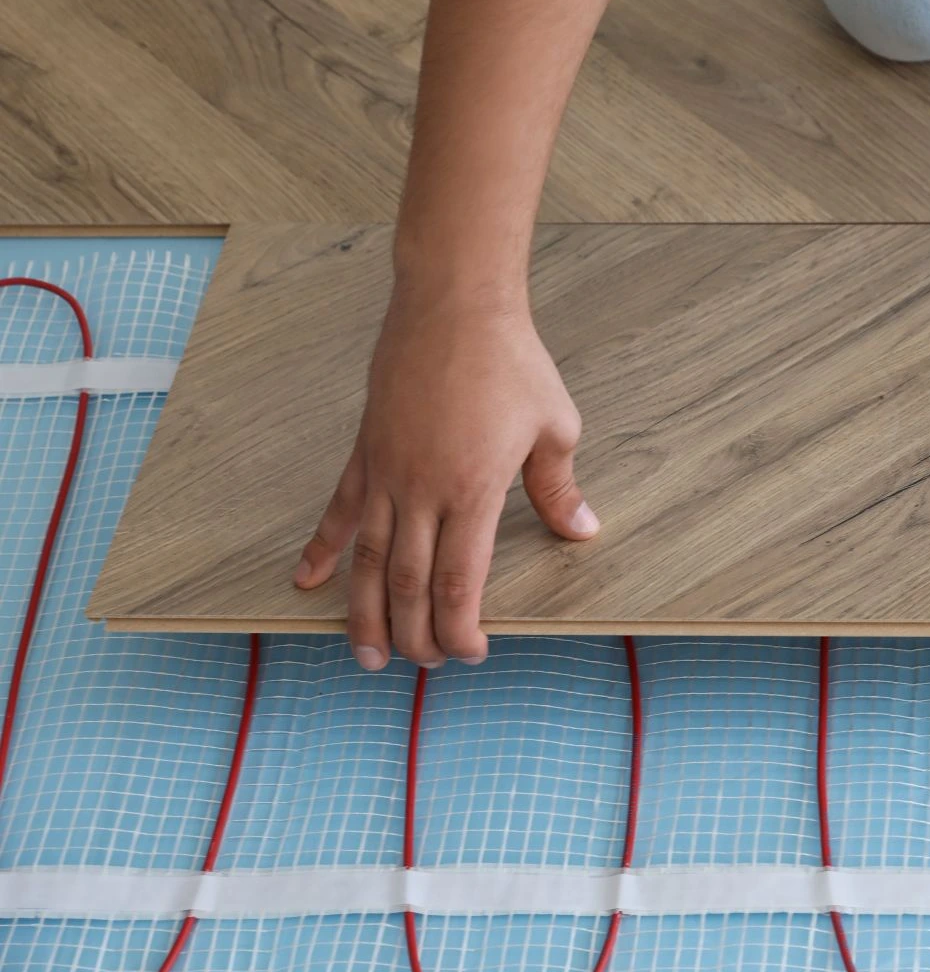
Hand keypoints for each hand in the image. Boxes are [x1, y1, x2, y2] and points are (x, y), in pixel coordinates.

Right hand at [293, 287, 598, 668]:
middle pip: (408, 582)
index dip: (459, 627)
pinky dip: (322, 548)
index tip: (467, 654)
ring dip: (364, 612)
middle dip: (414, 633)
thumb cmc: (512, 362)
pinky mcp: (365, 451)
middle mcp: (421, 490)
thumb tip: (582, 531)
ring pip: (367, 559)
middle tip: (419, 667)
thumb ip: (558, 489)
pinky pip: (339, 510)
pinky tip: (306, 579)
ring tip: (365, 655)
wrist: (455, 304)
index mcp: (472, 491)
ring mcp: (386, 472)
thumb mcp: (554, 427)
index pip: (459, 582)